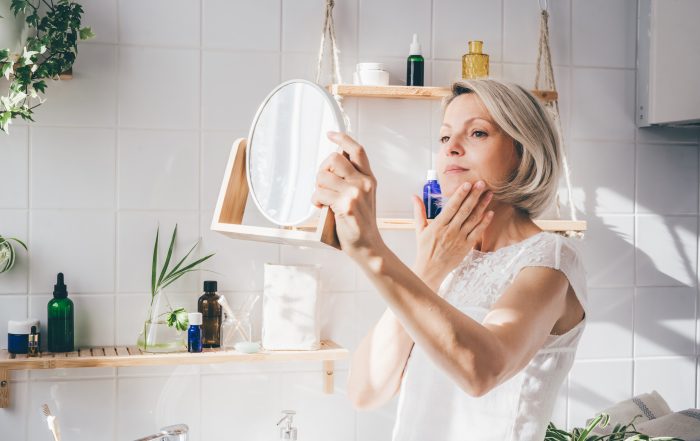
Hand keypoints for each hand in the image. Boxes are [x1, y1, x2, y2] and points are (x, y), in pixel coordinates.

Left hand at [311, 131, 383, 258]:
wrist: (368, 247)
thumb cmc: (360, 224)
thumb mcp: (362, 197)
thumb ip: (351, 180)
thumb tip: (330, 167)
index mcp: (369, 179)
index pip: (357, 150)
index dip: (342, 138)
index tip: (330, 134)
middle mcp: (364, 183)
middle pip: (334, 159)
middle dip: (322, 169)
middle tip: (322, 184)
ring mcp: (355, 193)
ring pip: (323, 176)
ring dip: (317, 188)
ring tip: (322, 200)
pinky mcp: (345, 205)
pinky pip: (319, 193)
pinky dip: (315, 201)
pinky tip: (321, 208)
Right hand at [411, 180, 493, 289]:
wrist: (431, 269)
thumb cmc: (424, 249)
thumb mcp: (419, 229)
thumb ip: (418, 211)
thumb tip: (414, 196)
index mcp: (438, 225)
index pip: (451, 207)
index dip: (460, 195)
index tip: (467, 184)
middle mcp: (450, 231)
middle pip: (464, 210)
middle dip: (474, 196)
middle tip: (482, 184)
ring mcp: (459, 239)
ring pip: (473, 219)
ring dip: (482, 206)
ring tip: (489, 194)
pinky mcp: (466, 246)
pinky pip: (477, 232)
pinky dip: (484, 223)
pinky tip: (490, 213)